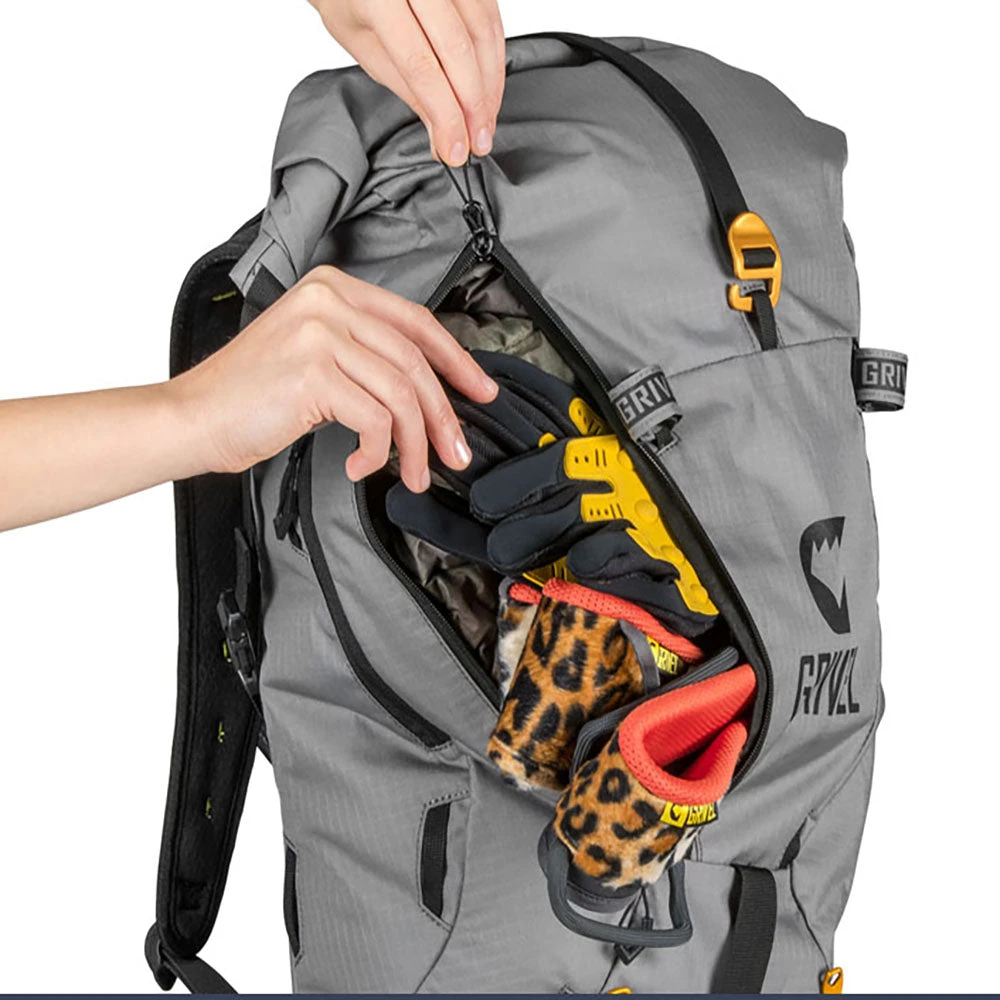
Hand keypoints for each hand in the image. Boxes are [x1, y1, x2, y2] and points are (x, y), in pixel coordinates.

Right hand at [171, 265, 498, 489]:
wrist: (191, 418)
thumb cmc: (249, 397)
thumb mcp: (312, 355)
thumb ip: (363, 354)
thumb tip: (426, 390)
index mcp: (332, 289)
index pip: (416, 322)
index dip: (456, 360)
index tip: (481, 391)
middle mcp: (328, 301)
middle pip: (414, 361)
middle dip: (444, 414)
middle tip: (457, 451)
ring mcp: (319, 333)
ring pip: (401, 393)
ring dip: (416, 443)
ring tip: (413, 475)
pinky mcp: (312, 372)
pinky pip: (374, 419)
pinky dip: (377, 451)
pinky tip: (361, 466)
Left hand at [309, 0, 504, 165]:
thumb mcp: (366, 47)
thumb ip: (407, 88)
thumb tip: (441, 133)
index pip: (421, 67)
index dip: (445, 114)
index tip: (455, 148)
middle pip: (458, 50)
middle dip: (473, 106)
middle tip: (476, 142)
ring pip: (483, 34)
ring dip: (490, 87)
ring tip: (484, 124)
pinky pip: (492, 20)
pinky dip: (495, 61)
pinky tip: (489, 90)